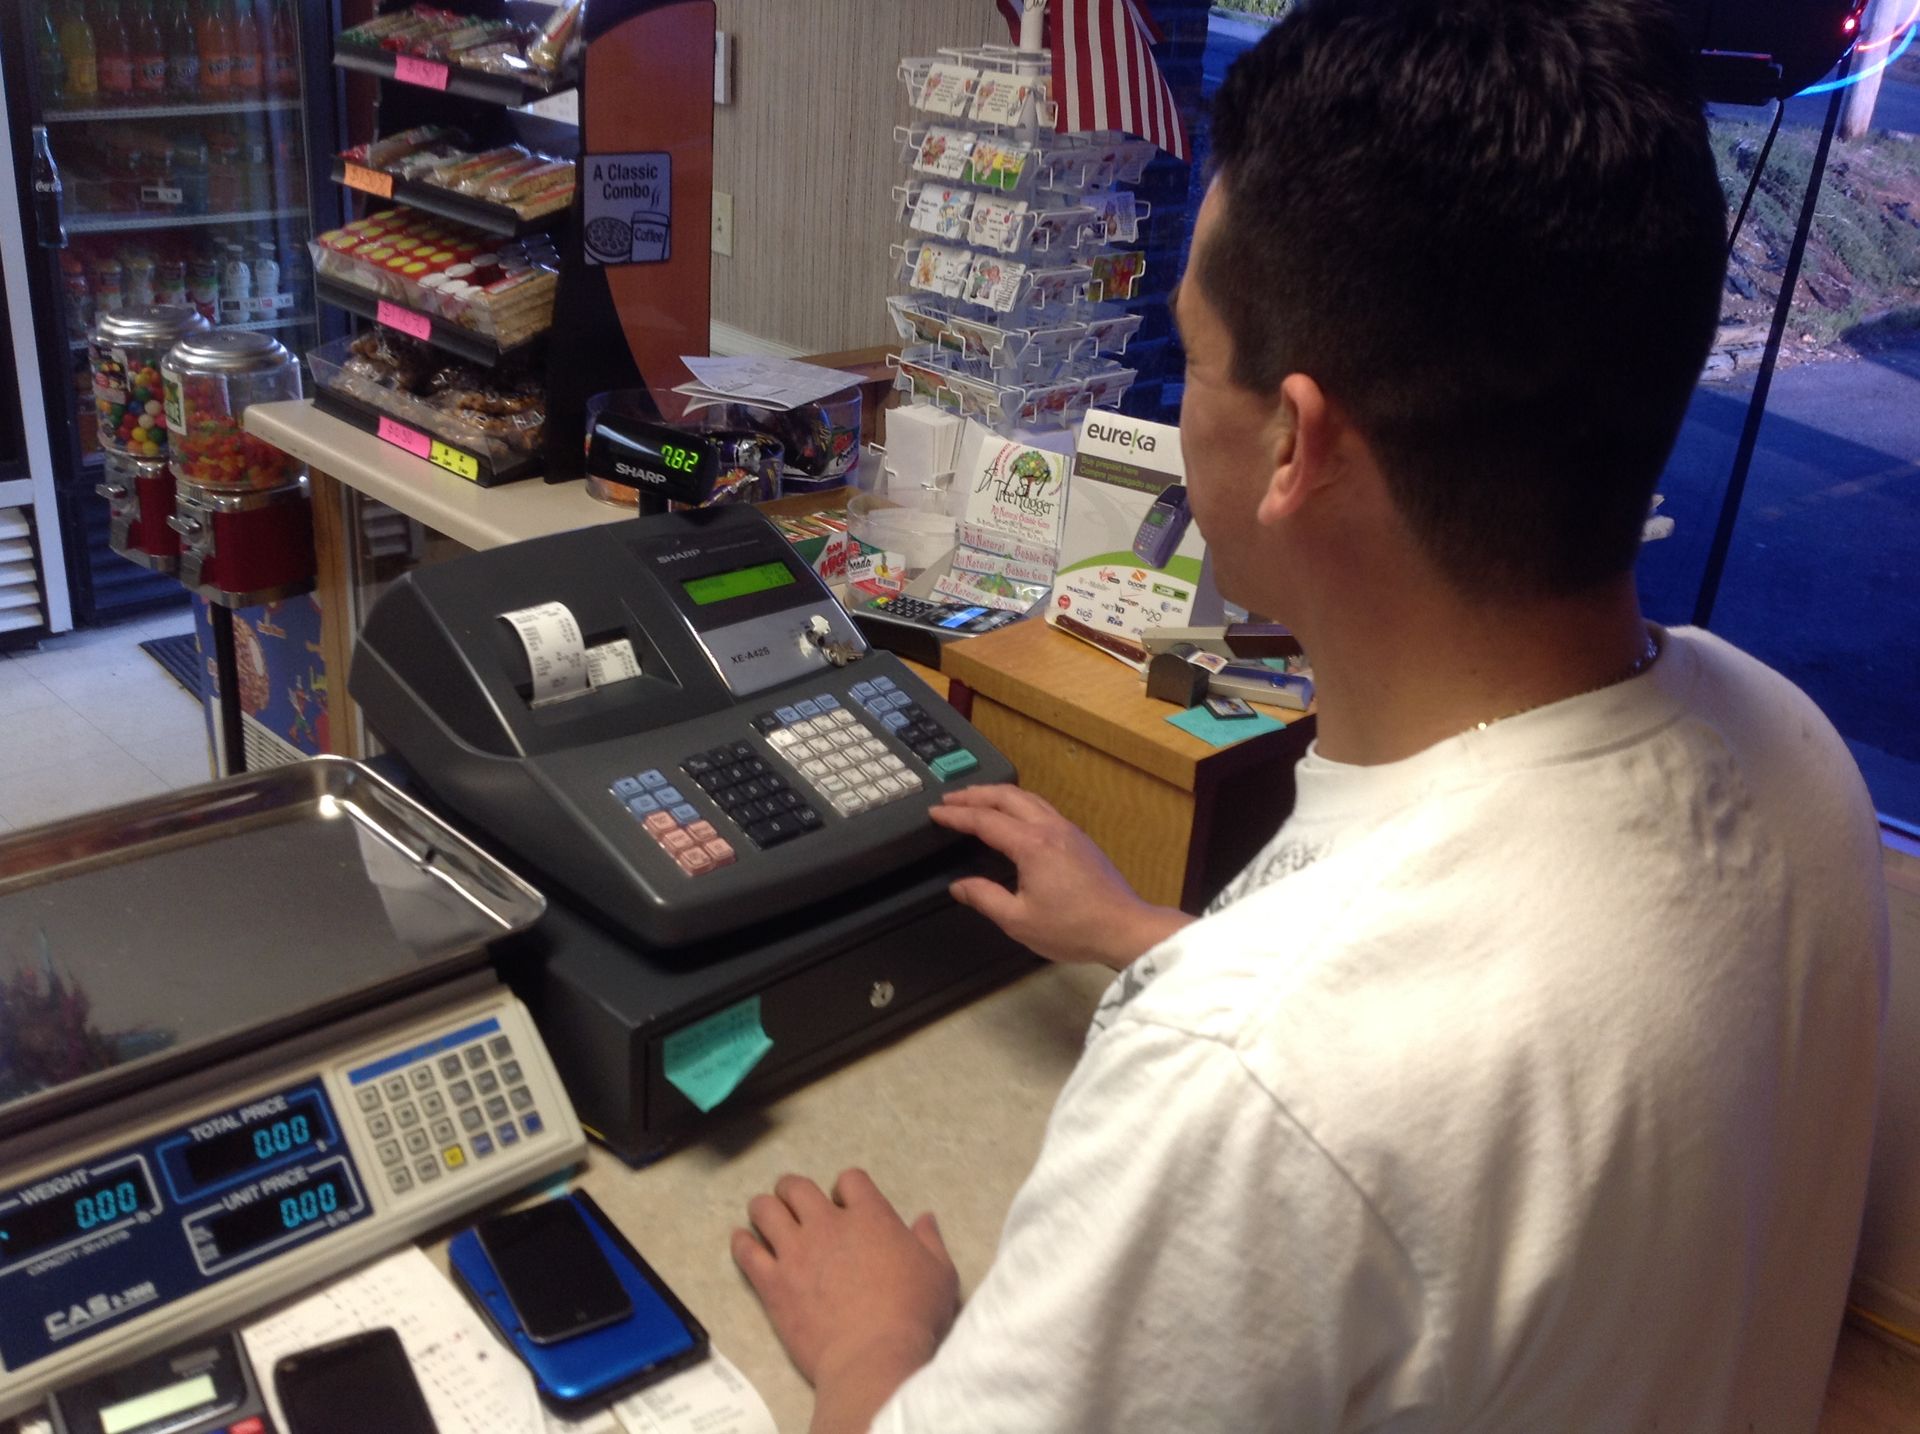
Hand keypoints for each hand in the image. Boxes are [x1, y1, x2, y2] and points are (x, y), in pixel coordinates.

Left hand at [732, 1169, 957, 1394]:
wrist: (873, 1358)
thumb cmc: (913, 1316)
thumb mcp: (939, 1274)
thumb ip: (930, 1241)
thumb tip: (924, 1218)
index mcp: (870, 1217)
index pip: (850, 1180)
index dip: (847, 1188)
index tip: (845, 1203)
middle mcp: (828, 1225)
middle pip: (797, 1187)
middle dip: (794, 1190)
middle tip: (795, 1203)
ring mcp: (796, 1252)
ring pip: (766, 1210)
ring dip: (764, 1208)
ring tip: (764, 1215)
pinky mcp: (773, 1283)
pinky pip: (747, 1251)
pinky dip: (742, 1242)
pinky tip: (742, 1241)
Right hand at [929, 785, 1192, 967]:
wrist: (1124, 927)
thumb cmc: (1072, 928)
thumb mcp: (1019, 920)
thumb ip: (985, 898)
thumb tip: (959, 885)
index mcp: (1031, 845)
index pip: (985, 820)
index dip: (956, 816)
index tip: (935, 813)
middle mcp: (1050, 828)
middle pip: (1007, 797)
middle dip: (975, 794)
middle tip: (950, 799)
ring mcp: (1068, 830)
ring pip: (1028, 798)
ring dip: (998, 795)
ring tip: (976, 799)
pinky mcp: (1079, 838)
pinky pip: (1042, 807)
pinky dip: (1018, 803)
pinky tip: (1013, 815)